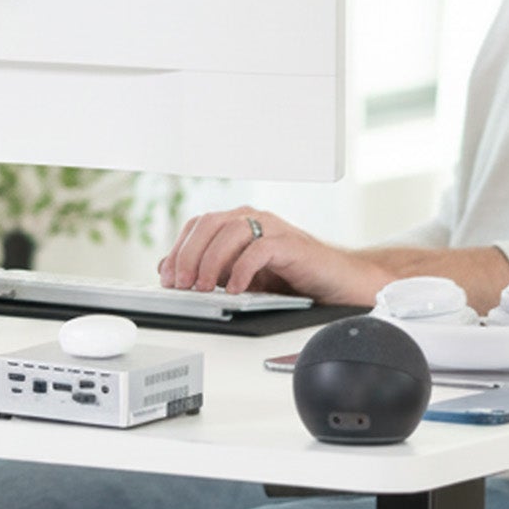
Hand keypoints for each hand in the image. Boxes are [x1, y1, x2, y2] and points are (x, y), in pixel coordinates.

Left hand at [159, 206, 378, 305]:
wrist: (341, 283)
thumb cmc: (294, 278)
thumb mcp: (244, 276)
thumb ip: (212, 270)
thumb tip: (170, 270)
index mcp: (239, 222)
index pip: (198, 225)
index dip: (178, 249)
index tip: (167, 277)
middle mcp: (255, 219)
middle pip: (209, 223)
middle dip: (189, 255)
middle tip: (180, 284)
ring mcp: (274, 228)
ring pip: (230, 231)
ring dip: (210, 261)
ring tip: (202, 288)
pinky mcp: (292, 245)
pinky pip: (260, 250)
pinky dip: (241, 269)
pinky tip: (234, 289)